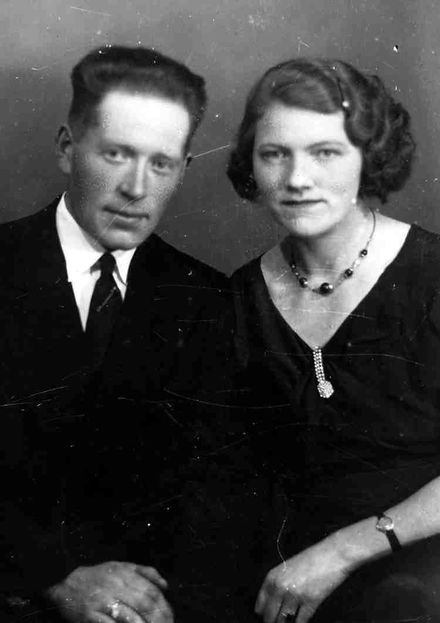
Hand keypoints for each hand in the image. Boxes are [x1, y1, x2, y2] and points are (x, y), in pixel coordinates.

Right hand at [45, 561, 173, 622]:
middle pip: (144, 604)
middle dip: (158, 620)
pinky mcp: (90, 615)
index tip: (171, 619)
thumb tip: (165, 585)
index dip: (164, 607)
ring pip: (129, 616)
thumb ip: (145, 573)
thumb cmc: (98, 576)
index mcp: (127, 575)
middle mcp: (117, 586)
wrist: (66, 580)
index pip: (152, 592)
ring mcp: (103, 601)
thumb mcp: (123, 566)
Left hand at [255, 539, 350, 622]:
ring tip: (290, 621)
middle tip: (280, 621)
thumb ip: (278, 585)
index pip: (260, 606)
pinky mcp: (310, 602)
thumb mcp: (287, 569)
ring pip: (283, 622)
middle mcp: (280, 587)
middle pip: (269, 617)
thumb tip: (272, 606)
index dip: (264, 614)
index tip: (268, 618)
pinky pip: (300, 622)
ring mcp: (295, 595)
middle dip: (274, 622)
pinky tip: (301, 621)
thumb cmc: (311, 560)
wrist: (332, 554)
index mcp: (272, 577)